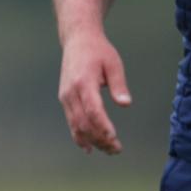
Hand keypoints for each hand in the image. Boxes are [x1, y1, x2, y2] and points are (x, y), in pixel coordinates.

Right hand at [57, 29, 132, 154]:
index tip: (114, 138)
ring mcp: (65, 96)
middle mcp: (71, 91)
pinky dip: (79, 137)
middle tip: (117, 149)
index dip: (102, 126)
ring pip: (76, 125)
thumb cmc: (98, 51)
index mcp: (84, 81)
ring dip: (92, 140)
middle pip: (83, 122)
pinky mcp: (65, 99)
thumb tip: (125, 103)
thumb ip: (118, 84)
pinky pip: (71, 122)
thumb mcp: (113, 63)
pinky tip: (89, 148)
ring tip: (108, 150)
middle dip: (100, 139)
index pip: (93, 110)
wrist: (77, 40)